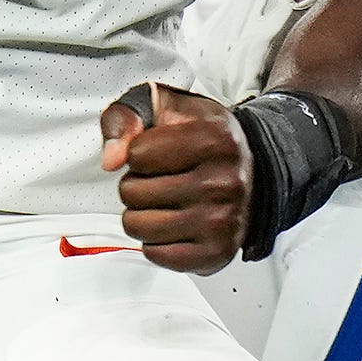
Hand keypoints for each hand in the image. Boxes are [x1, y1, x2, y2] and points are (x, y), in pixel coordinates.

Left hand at [99, 82, 249, 273]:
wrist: (250, 169)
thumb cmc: (201, 136)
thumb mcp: (164, 106)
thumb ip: (126, 116)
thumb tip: (111, 159)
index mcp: (215, 139)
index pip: (136, 154)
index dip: (138, 152)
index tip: (160, 151)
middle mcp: (224, 181)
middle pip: (132, 193)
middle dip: (136, 184)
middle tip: (162, 178)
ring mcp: (223, 221)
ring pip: (138, 226)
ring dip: (140, 214)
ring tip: (164, 201)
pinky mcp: (216, 252)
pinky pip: (155, 254)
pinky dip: (155, 241)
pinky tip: (174, 223)